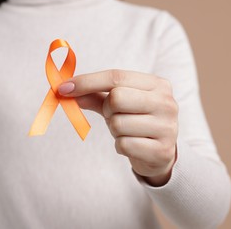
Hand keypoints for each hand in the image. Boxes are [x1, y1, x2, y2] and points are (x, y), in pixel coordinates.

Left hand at [58, 69, 177, 185]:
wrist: (160, 154)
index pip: (116, 76)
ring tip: (126, 131)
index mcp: (157, 84)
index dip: (87, 81)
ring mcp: (167, 127)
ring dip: (114, 130)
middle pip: (116, 98)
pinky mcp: (161, 150)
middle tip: (113, 115)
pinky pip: (123, 145)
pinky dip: (120, 146)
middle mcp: (166, 103)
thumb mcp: (117, 104)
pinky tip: (132, 145)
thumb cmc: (135, 121)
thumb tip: (66, 90)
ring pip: (117, 123)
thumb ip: (93, 94)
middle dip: (107, 109)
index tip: (63, 88)